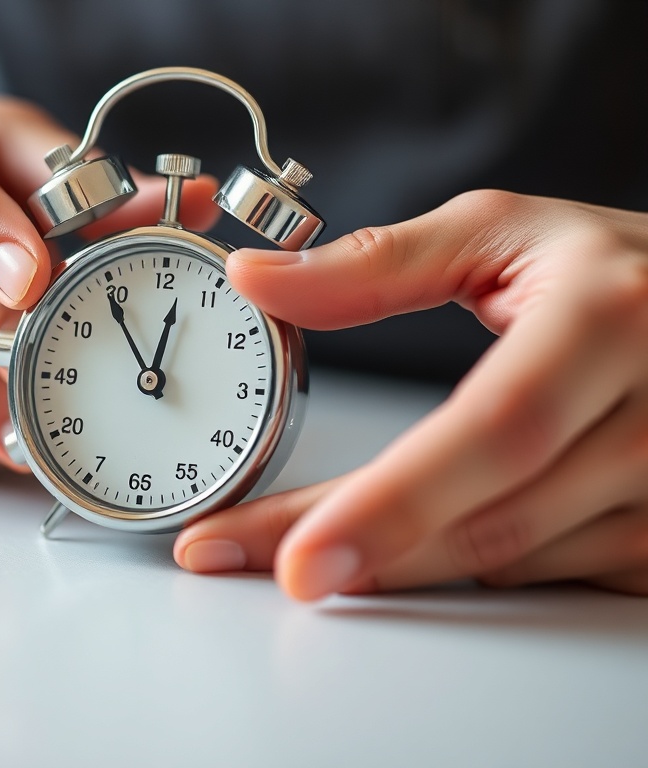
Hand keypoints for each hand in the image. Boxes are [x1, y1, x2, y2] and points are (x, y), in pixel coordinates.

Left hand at [174, 190, 647, 597]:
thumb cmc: (616, 271)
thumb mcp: (503, 235)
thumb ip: (376, 264)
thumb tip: (260, 278)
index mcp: (607, 323)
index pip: (492, 431)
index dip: (393, 503)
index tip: (300, 555)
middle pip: (489, 524)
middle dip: (360, 553)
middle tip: (259, 562)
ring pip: (504, 564)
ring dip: (409, 554)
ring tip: (338, 531)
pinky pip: (546, 576)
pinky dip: (471, 557)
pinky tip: (438, 525)